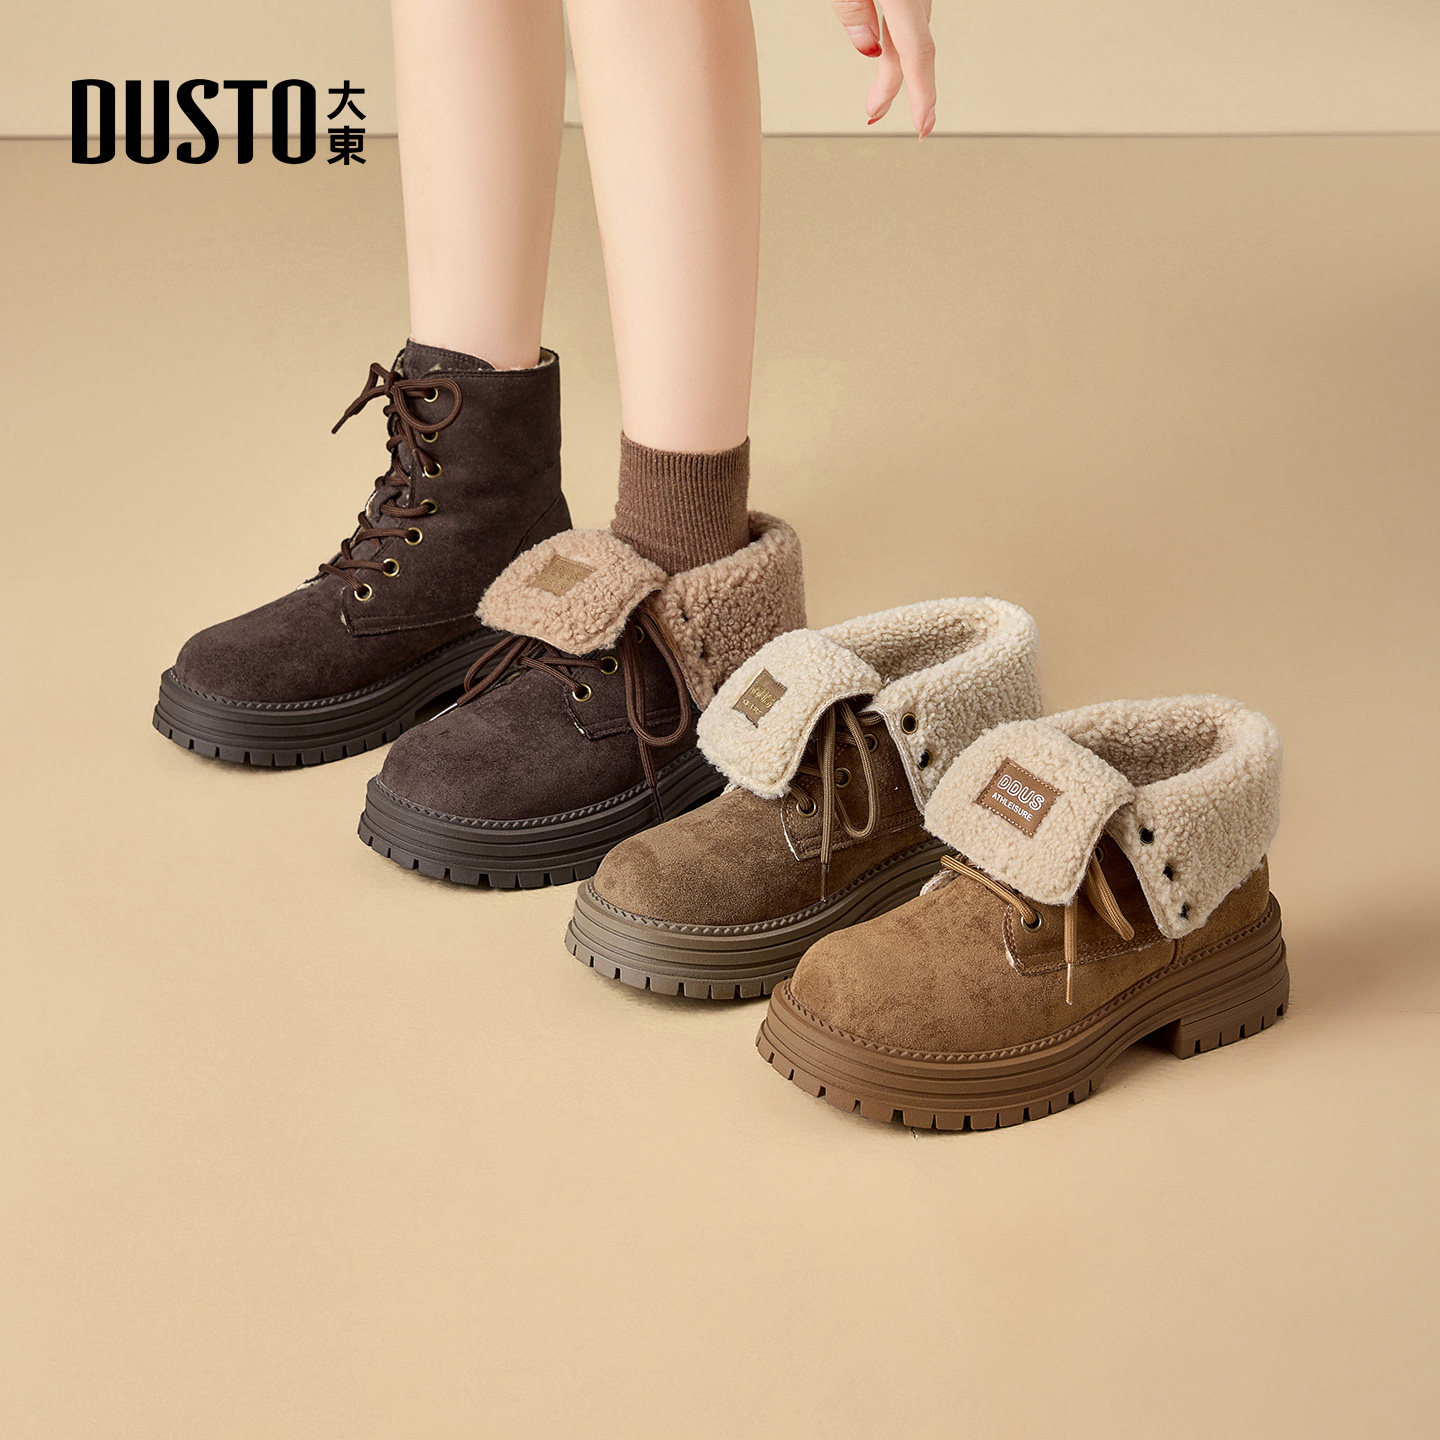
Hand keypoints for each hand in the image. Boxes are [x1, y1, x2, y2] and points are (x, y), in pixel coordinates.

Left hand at [830, 0, 935, 136]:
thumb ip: (853, 9)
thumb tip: (867, 47)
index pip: (916, 53)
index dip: (922, 96)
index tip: (922, 126)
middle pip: (911, 51)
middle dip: (891, 88)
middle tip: (873, 114)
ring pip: (909, 37)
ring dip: (894, 67)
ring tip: (877, 96)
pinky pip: (908, 22)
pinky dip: (897, 43)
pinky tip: (886, 51)